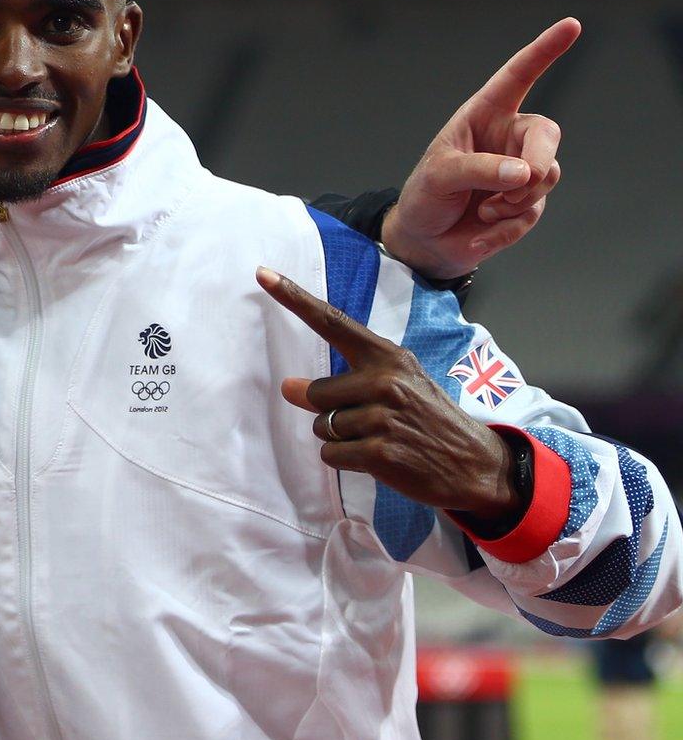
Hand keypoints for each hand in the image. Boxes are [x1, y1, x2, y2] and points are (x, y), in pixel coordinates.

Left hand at [256, 267, 517, 516]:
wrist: (476, 465)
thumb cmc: (429, 420)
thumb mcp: (400, 385)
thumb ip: (344, 382)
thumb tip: (288, 387)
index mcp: (389, 357)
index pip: (332, 322)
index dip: (295, 299)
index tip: (263, 275)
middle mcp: (386, 381)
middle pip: (316, 393)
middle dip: (328, 411)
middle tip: (368, 422)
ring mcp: (383, 417)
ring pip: (322, 426)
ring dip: (340, 438)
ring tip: (378, 439)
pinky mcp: (381, 452)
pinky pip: (331, 454)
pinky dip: (344, 460)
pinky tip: (376, 459)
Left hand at [382, 18, 577, 279]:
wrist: (425, 239)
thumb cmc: (426, 196)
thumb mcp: (441, 176)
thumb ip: (480, 169)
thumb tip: (525, 173)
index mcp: (484, 115)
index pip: (518, 77)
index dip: (544, 51)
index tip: (571, 24)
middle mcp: (509, 138)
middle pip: (547, 135)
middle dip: (539, 161)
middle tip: (520, 182)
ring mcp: (522, 170)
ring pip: (546, 176)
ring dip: (515, 198)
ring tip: (483, 207)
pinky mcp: (527, 202)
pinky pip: (533, 211)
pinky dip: (506, 224)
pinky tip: (480, 226)